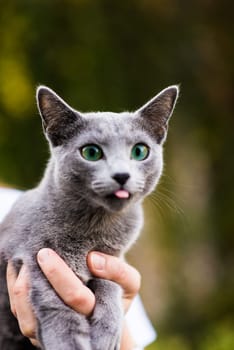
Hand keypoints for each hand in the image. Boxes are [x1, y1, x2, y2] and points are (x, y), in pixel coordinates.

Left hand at [7, 248, 140, 348]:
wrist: (103, 309)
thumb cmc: (115, 289)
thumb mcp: (128, 280)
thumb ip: (118, 270)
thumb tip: (93, 259)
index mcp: (98, 314)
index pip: (77, 298)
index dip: (60, 276)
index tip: (47, 253)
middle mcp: (74, 327)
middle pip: (48, 309)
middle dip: (34, 280)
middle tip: (31, 254)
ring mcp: (55, 332)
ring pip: (28, 319)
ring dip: (22, 288)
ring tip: (24, 260)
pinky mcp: (41, 329)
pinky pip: (22, 315)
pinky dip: (17, 292)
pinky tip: (21, 270)